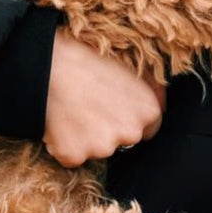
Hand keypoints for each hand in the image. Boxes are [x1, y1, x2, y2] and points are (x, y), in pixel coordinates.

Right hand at [43, 27, 165, 167]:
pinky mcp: (73, 156)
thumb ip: (153, 87)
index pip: (149, 129)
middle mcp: (131, 133)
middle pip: (123, 141)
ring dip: (86, 137)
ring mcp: (102, 148)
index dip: (129, 117)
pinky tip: (59, 121)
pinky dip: (64, 144)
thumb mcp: (129, 65)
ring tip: (72, 108)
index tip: (113, 107)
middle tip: (89, 104)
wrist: (48, 62)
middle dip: (109, 129)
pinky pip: (71, 156)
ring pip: (96, 149)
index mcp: (148, 110)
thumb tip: (163, 102)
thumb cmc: (87, 57)